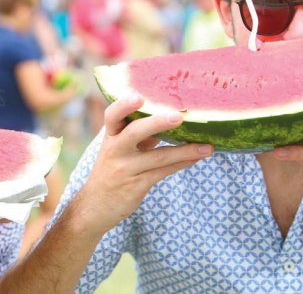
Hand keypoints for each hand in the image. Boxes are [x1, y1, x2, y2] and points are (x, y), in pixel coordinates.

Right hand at [76, 94, 212, 236]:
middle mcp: (115, 150)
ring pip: (158, 156)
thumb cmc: (111, 170)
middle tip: (178, 116)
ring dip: (185, 150)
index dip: (123, 105)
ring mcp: (126, 169)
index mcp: (110, 137)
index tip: (139, 96)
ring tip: (207, 146)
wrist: (95, 206)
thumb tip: (167, 117)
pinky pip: (164, 171)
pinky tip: (197, 157)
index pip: (112, 116)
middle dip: (157, 123)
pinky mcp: (137, 185)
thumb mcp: (117, 148)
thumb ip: (138, 133)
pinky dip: (182, 162)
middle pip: (135, 132)